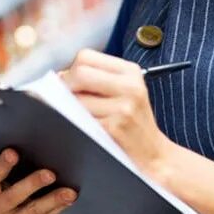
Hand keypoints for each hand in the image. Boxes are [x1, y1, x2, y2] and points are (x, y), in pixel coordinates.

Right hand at [0, 148, 77, 213]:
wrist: (21, 207)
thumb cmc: (18, 176)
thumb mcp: (13, 169)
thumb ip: (17, 158)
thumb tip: (37, 134)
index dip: (0, 166)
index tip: (14, 152)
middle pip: (10, 198)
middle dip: (32, 184)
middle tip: (51, 173)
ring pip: (30, 213)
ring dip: (52, 201)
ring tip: (70, 192)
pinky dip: (56, 210)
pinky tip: (67, 201)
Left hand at [59, 49, 171, 179]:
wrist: (153, 156)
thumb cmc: (133, 123)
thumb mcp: (127, 92)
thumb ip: (99, 78)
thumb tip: (60, 76)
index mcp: (130, 71)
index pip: (86, 56)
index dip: (71, 70)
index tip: (70, 84)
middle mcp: (129, 86)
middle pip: (80, 73)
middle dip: (65, 87)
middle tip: (65, 101)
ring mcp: (122, 107)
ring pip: (75, 99)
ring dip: (67, 109)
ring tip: (78, 118)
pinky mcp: (114, 128)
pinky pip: (79, 120)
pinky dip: (73, 124)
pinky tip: (82, 130)